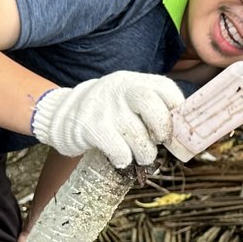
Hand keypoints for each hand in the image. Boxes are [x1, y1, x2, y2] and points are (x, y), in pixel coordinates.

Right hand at [30, 71, 185, 168]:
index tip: (175, 126)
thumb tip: (181, 135)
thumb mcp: (127, 100)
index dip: (176, 108)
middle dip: (162, 128)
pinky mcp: (91, 127)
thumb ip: (151, 108)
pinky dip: (124, 159)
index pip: (164, 87)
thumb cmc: (106, 112)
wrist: (61, 115)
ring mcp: (104, 108)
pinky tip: (121, 159)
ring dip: (145, 153)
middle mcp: (119, 89)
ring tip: (141, 157)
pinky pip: (118, 149)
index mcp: (133, 82)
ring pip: (137, 135)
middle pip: (150, 103)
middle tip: (160, 142)